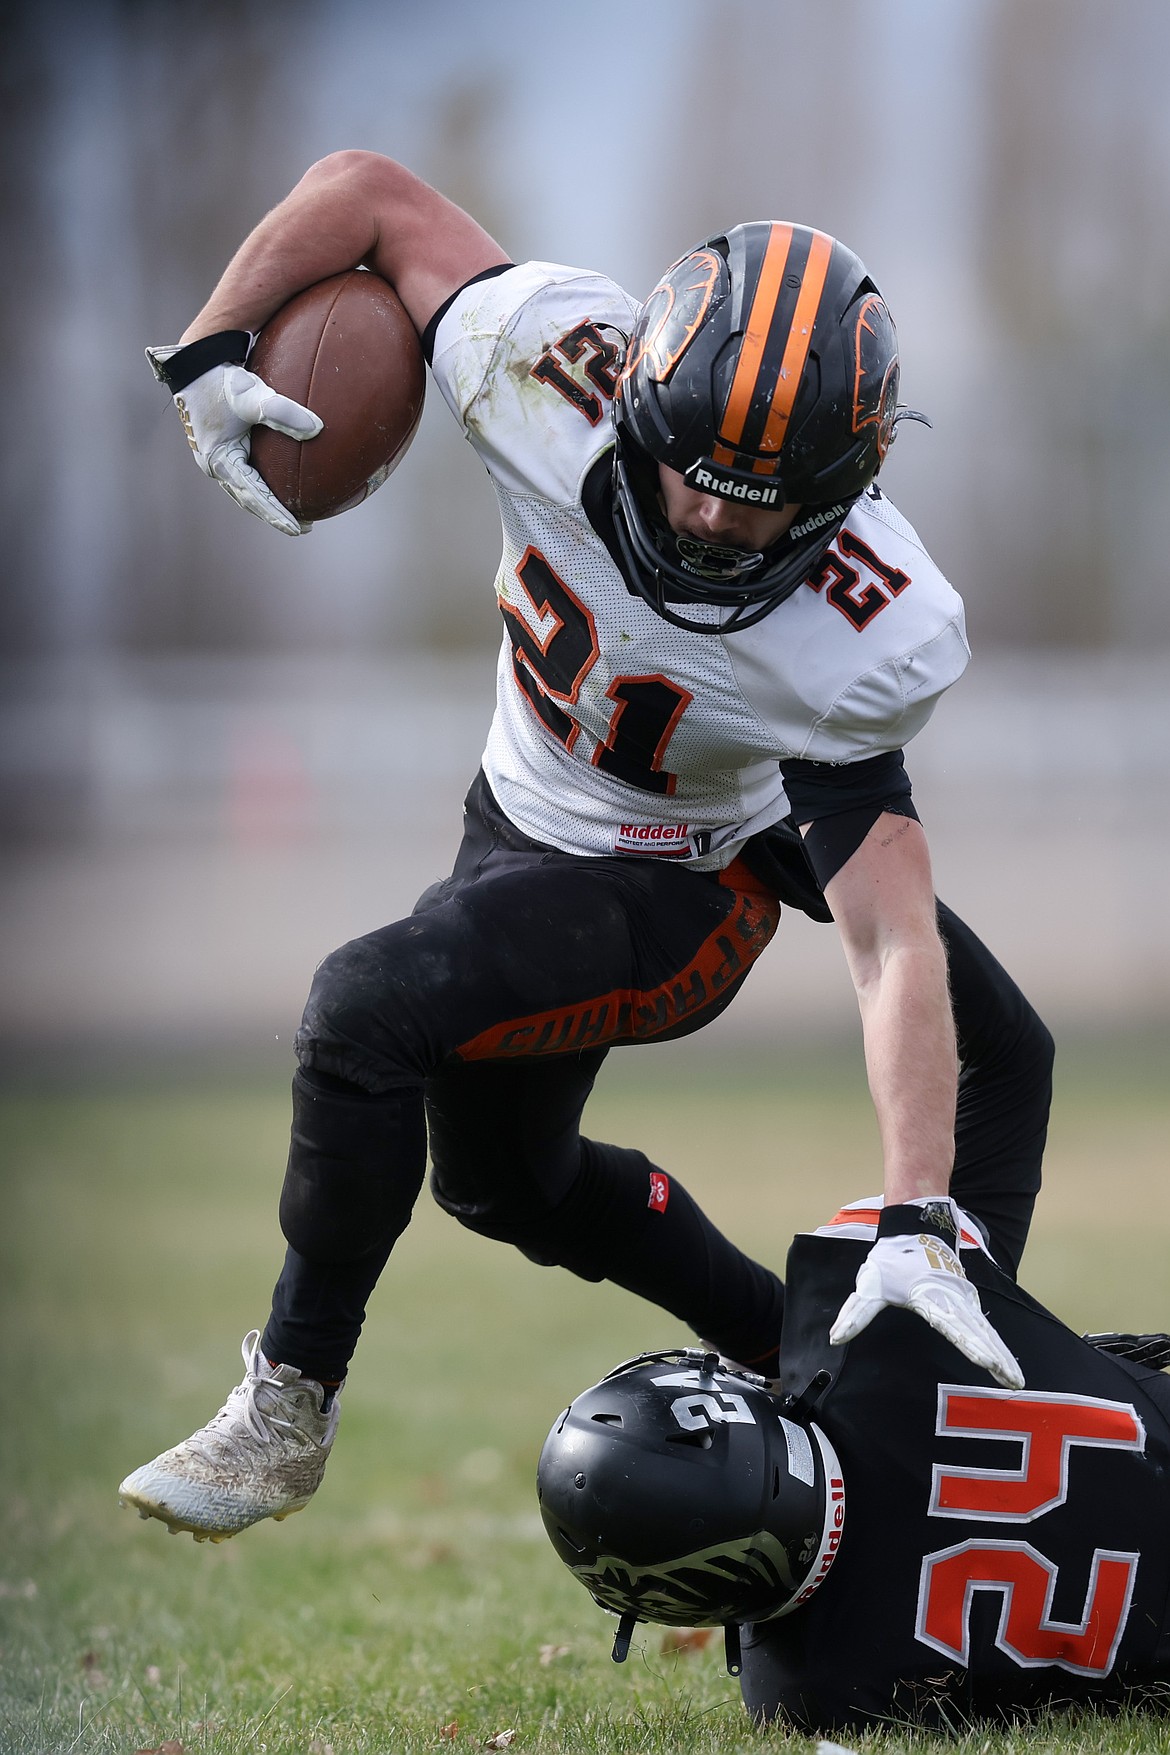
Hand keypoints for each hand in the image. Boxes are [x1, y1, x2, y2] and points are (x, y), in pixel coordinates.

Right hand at [148, 348, 322, 535]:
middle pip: (250, 500)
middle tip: (303, 527)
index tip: (298, 528)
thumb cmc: (220, 380)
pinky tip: (279, 482)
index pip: (254, 496)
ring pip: (246, 489)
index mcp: (220, 460)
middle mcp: (216, 465)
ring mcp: (217, 457)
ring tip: (294, 512)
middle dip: (275, 515)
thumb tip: (317, 429)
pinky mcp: (222, 447)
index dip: (277, 514)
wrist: (194, 364)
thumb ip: (283, 411)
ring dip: (268, 503)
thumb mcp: (251, 395)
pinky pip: (245, 473)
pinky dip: (263, 484)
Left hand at [829, 1203, 1023, 1390]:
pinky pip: (985, 1328)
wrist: (915, 1231)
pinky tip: (1008, 1367)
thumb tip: (835, 1339)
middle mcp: (952, 1299)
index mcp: (929, 1296)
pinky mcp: (968, 1304)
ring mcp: (964, 1301)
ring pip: (986, 1331)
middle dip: (995, 1357)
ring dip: (1002, 1355)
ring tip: (1016, 1381)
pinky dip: (999, 1347)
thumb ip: (854, 1314)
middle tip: (1013, 1381)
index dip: (968, 1343)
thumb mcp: (869, 1284)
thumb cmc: (891, 1260)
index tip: (985, 1360)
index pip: (950, 1324)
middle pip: (977, 1332)